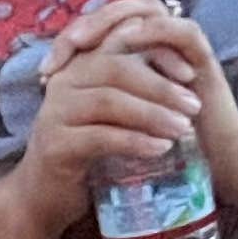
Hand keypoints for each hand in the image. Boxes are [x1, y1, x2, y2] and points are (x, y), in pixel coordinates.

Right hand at [26, 0, 217, 226]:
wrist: (43, 197)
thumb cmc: (86, 151)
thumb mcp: (110, 112)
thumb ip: (132, 87)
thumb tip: (185, 69)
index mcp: (78, 65)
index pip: (119, 41)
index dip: (158, 51)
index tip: (191, 73)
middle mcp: (63, 82)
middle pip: (117, 69)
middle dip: (161, 86)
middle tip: (194, 105)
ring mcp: (55, 113)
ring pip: (110, 100)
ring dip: (152, 114)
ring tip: (183, 128)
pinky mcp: (55, 145)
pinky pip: (101, 137)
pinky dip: (135, 141)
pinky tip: (160, 149)